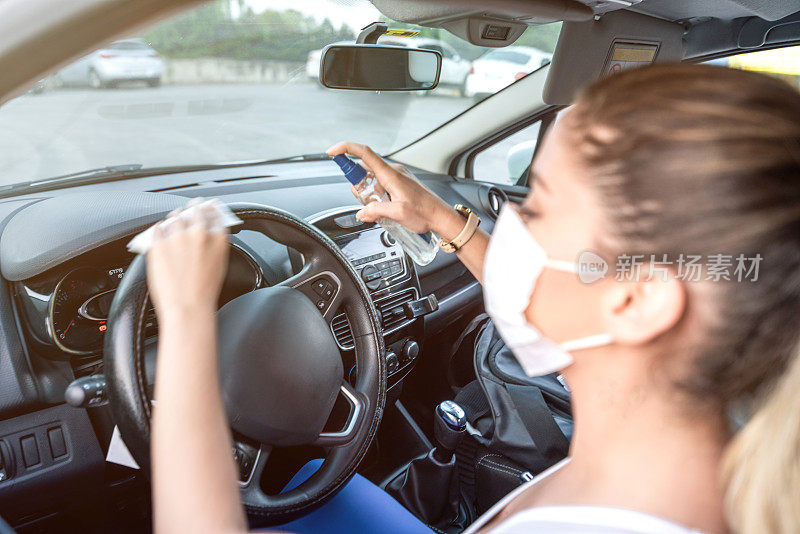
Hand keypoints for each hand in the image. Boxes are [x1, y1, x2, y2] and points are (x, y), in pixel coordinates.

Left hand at [146, 200, 229, 320]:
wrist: (187, 306)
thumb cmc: (204, 293)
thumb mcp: (219, 266)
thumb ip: (214, 247)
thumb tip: (206, 238)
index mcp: (217, 240)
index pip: (216, 216)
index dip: (212, 209)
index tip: (209, 206)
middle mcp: (198, 234)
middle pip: (196, 211)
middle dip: (194, 206)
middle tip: (193, 205)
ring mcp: (177, 237)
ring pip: (175, 217)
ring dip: (176, 216)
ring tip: (175, 216)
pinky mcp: (158, 243)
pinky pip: (157, 228)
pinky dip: (159, 228)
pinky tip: (160, 229)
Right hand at [327, 142, 463, 238]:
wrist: (440, 217)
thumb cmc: (425, 213)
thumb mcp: (398, 214)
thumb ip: (375, 211)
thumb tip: (361, 212)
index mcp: (390, 174)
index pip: (364, 153)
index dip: (345, 149)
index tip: (332, 152)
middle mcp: (392, 172)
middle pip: (363, 170)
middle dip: (357, 186)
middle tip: (368, 203)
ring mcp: (396, 177)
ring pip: (370, 180)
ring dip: (368, 194)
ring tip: (381, 209)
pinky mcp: (398, 184)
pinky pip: (379, 185)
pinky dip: (376, 196)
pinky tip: (385, 208)